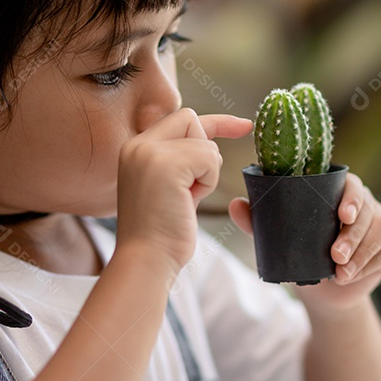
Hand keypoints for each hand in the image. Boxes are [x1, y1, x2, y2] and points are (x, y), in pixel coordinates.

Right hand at [117, 109, 252, 272]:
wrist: (145, 261)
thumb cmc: (161, 235)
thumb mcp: (169, 188)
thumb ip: (181, 163)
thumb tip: (210, 146)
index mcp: (135, 150)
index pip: (180, 119)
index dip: (215, 122)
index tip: (245, 126)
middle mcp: (137, 145)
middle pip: (192, 121)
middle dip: (206, 153)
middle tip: (192, 188)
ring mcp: (149, 152)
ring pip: (205, 143)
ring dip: (206, 174)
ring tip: (183, 200)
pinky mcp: (165, 163)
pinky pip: (209, 157)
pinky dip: (208, 181)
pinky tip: (189, 200)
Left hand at [229, 172, 380, 312]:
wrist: (324, 291)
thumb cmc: (301, 253)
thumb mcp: (278, 238)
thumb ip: (258, 221)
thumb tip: (235, 204)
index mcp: (340, 192)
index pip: (352, 185)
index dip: (351, 197)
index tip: (342, 214)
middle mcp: (365, 204)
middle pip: (368, 211)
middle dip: (352, 235)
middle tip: (335, 256)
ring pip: (380, 231)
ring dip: (361, 253)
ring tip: (341, 272)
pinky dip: (369, 265)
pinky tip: (352, 276)